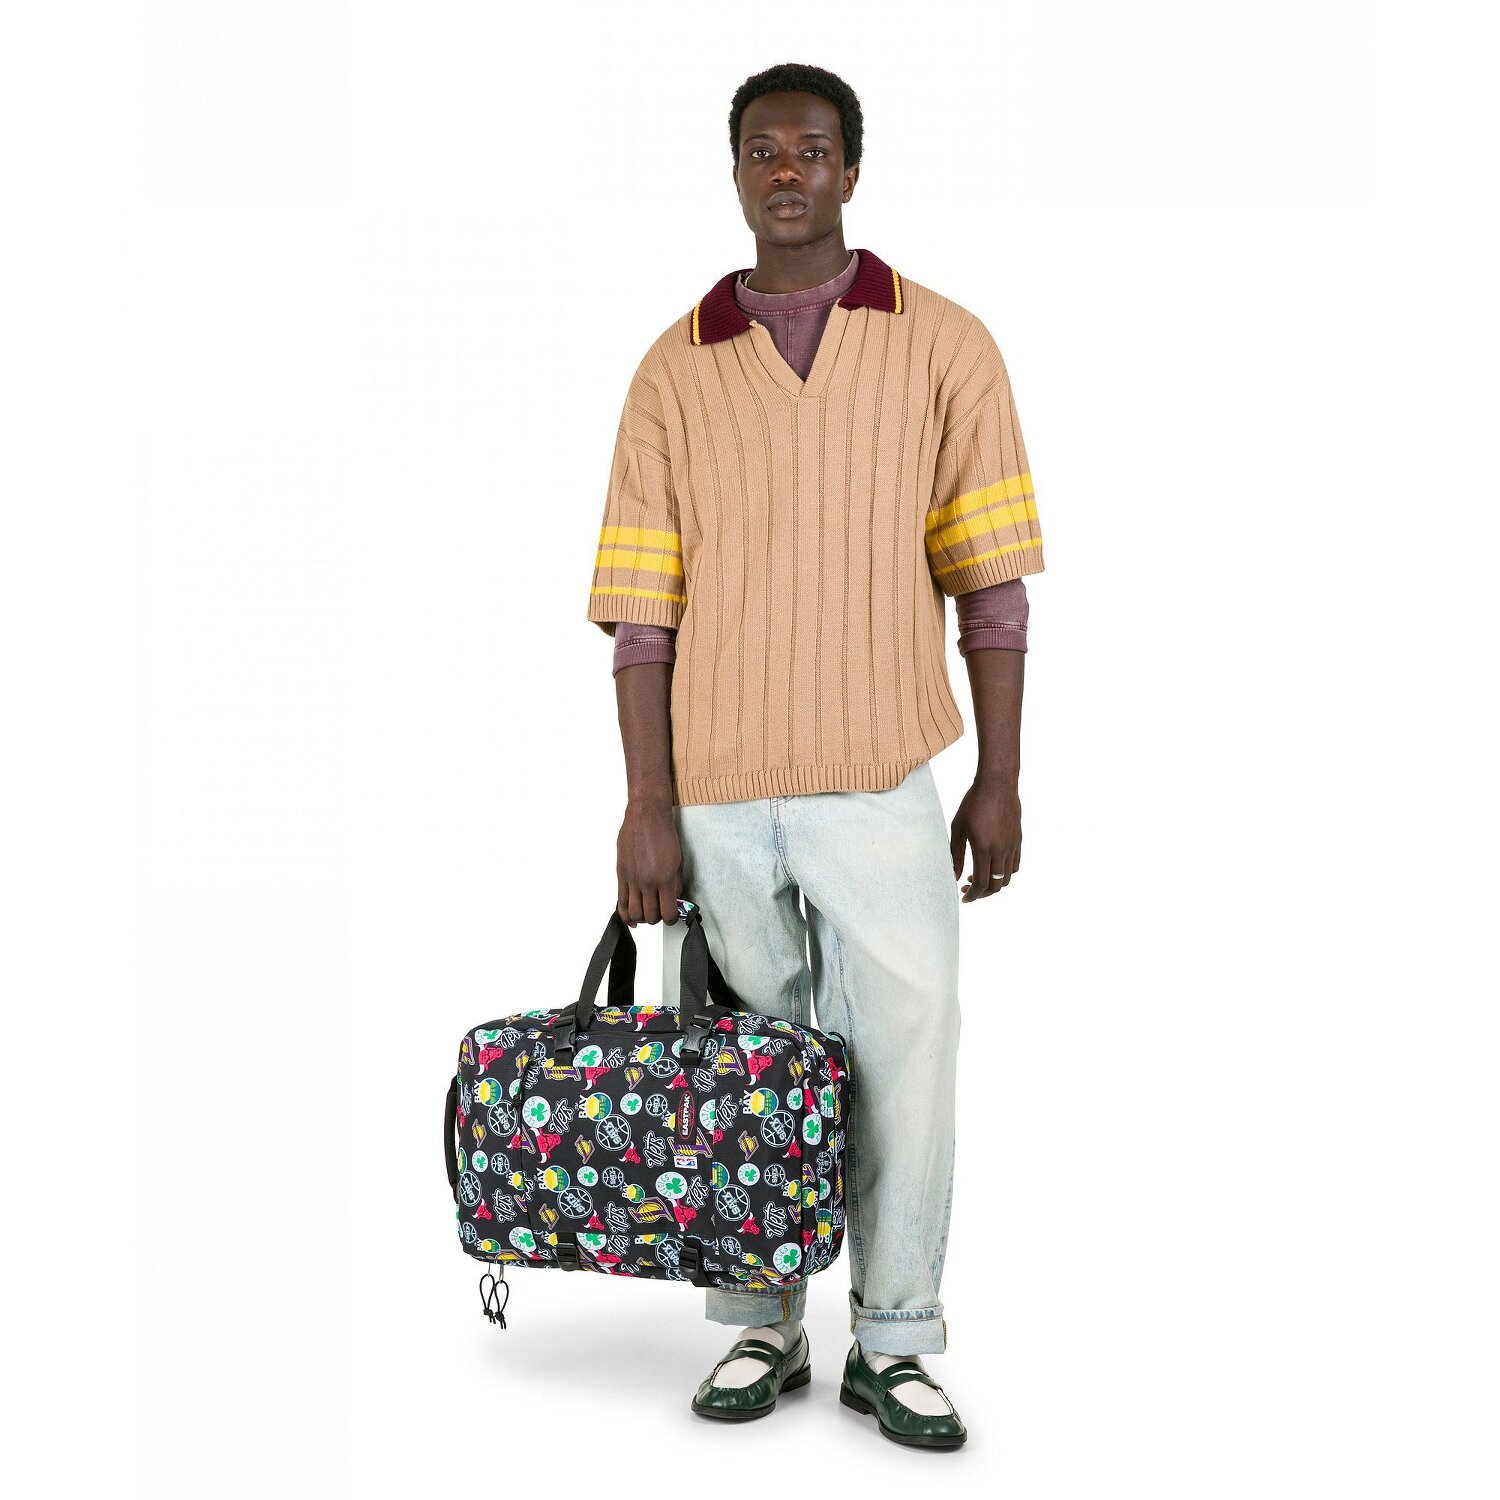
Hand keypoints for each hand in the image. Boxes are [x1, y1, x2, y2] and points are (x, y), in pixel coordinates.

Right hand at [617, 796, 683, 925]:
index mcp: (665, 878)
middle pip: (650, 916)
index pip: (668, 912)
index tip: (672, 916)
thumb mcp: (678, 860)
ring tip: (646, 912)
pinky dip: (625, 912)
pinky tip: (630, 914)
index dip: (671, 919)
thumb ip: (675, 883)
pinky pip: (620, 901)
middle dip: (656, 918)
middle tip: (659, 912)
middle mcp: (647, 881)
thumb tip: (673, 899)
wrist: (646, 816)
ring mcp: (632, 879)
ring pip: (634, 912)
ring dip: (641, 917)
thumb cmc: (664, 834)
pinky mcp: (621, 874)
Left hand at [950, 775, 1021, 901]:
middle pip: (995, 885)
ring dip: (993, 884)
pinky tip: (992, 867)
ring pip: (1007, 878)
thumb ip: (955, 854)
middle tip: (968, 889)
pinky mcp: (1018, 840)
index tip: (964, 898)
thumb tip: (953, 876)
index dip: (973, 895)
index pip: (981, 883)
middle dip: (982, 894)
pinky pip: (1015, 865)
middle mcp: (1001, 849)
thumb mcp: (958, 828)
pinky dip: (1004, 873)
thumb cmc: (973, 803)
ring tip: (978, 878)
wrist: (997, 784)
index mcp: (983, 847)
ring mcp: (1012, 846)